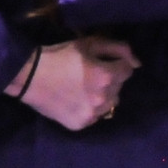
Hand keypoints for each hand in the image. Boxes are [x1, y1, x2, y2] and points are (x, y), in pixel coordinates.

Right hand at [11, 36, 140, 130]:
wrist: (29, 76)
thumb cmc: (61, 55)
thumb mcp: (91, 43)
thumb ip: (120, 49)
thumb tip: (138, 63)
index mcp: (108, 76)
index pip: (128, 70)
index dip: (116, 63)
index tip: (102, 62)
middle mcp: (103, 98)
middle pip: (119, 87)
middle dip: (111, 79)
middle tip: (90, 74)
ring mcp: (92, 114)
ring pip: (110, 103)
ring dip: (103, 95)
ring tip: (85, 88)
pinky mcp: (80, 124)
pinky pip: (96, 116)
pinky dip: (91, 108)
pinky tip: (77, 100)